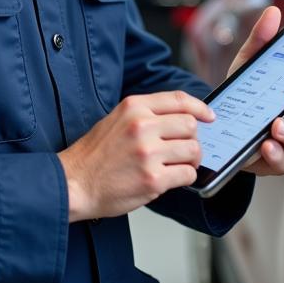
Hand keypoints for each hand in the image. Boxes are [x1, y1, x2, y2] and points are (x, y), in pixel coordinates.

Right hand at [58, 91, 214, 221]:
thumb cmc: (95, 155)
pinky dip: (184, 178)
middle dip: (192, 139)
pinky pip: (187, 174)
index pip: (179, 100)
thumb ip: (146, 115)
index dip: (200, 108)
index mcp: (134, 107)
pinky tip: (170, 178)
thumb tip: (181, 117)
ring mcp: (148, 153)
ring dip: (190, 160)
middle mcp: (142, 126)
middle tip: (183, 150)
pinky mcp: (152, 179)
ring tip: (176, 165)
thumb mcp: (116, 120)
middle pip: (190, 125)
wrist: (74, 183)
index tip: (209, 116)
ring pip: (193, 150)